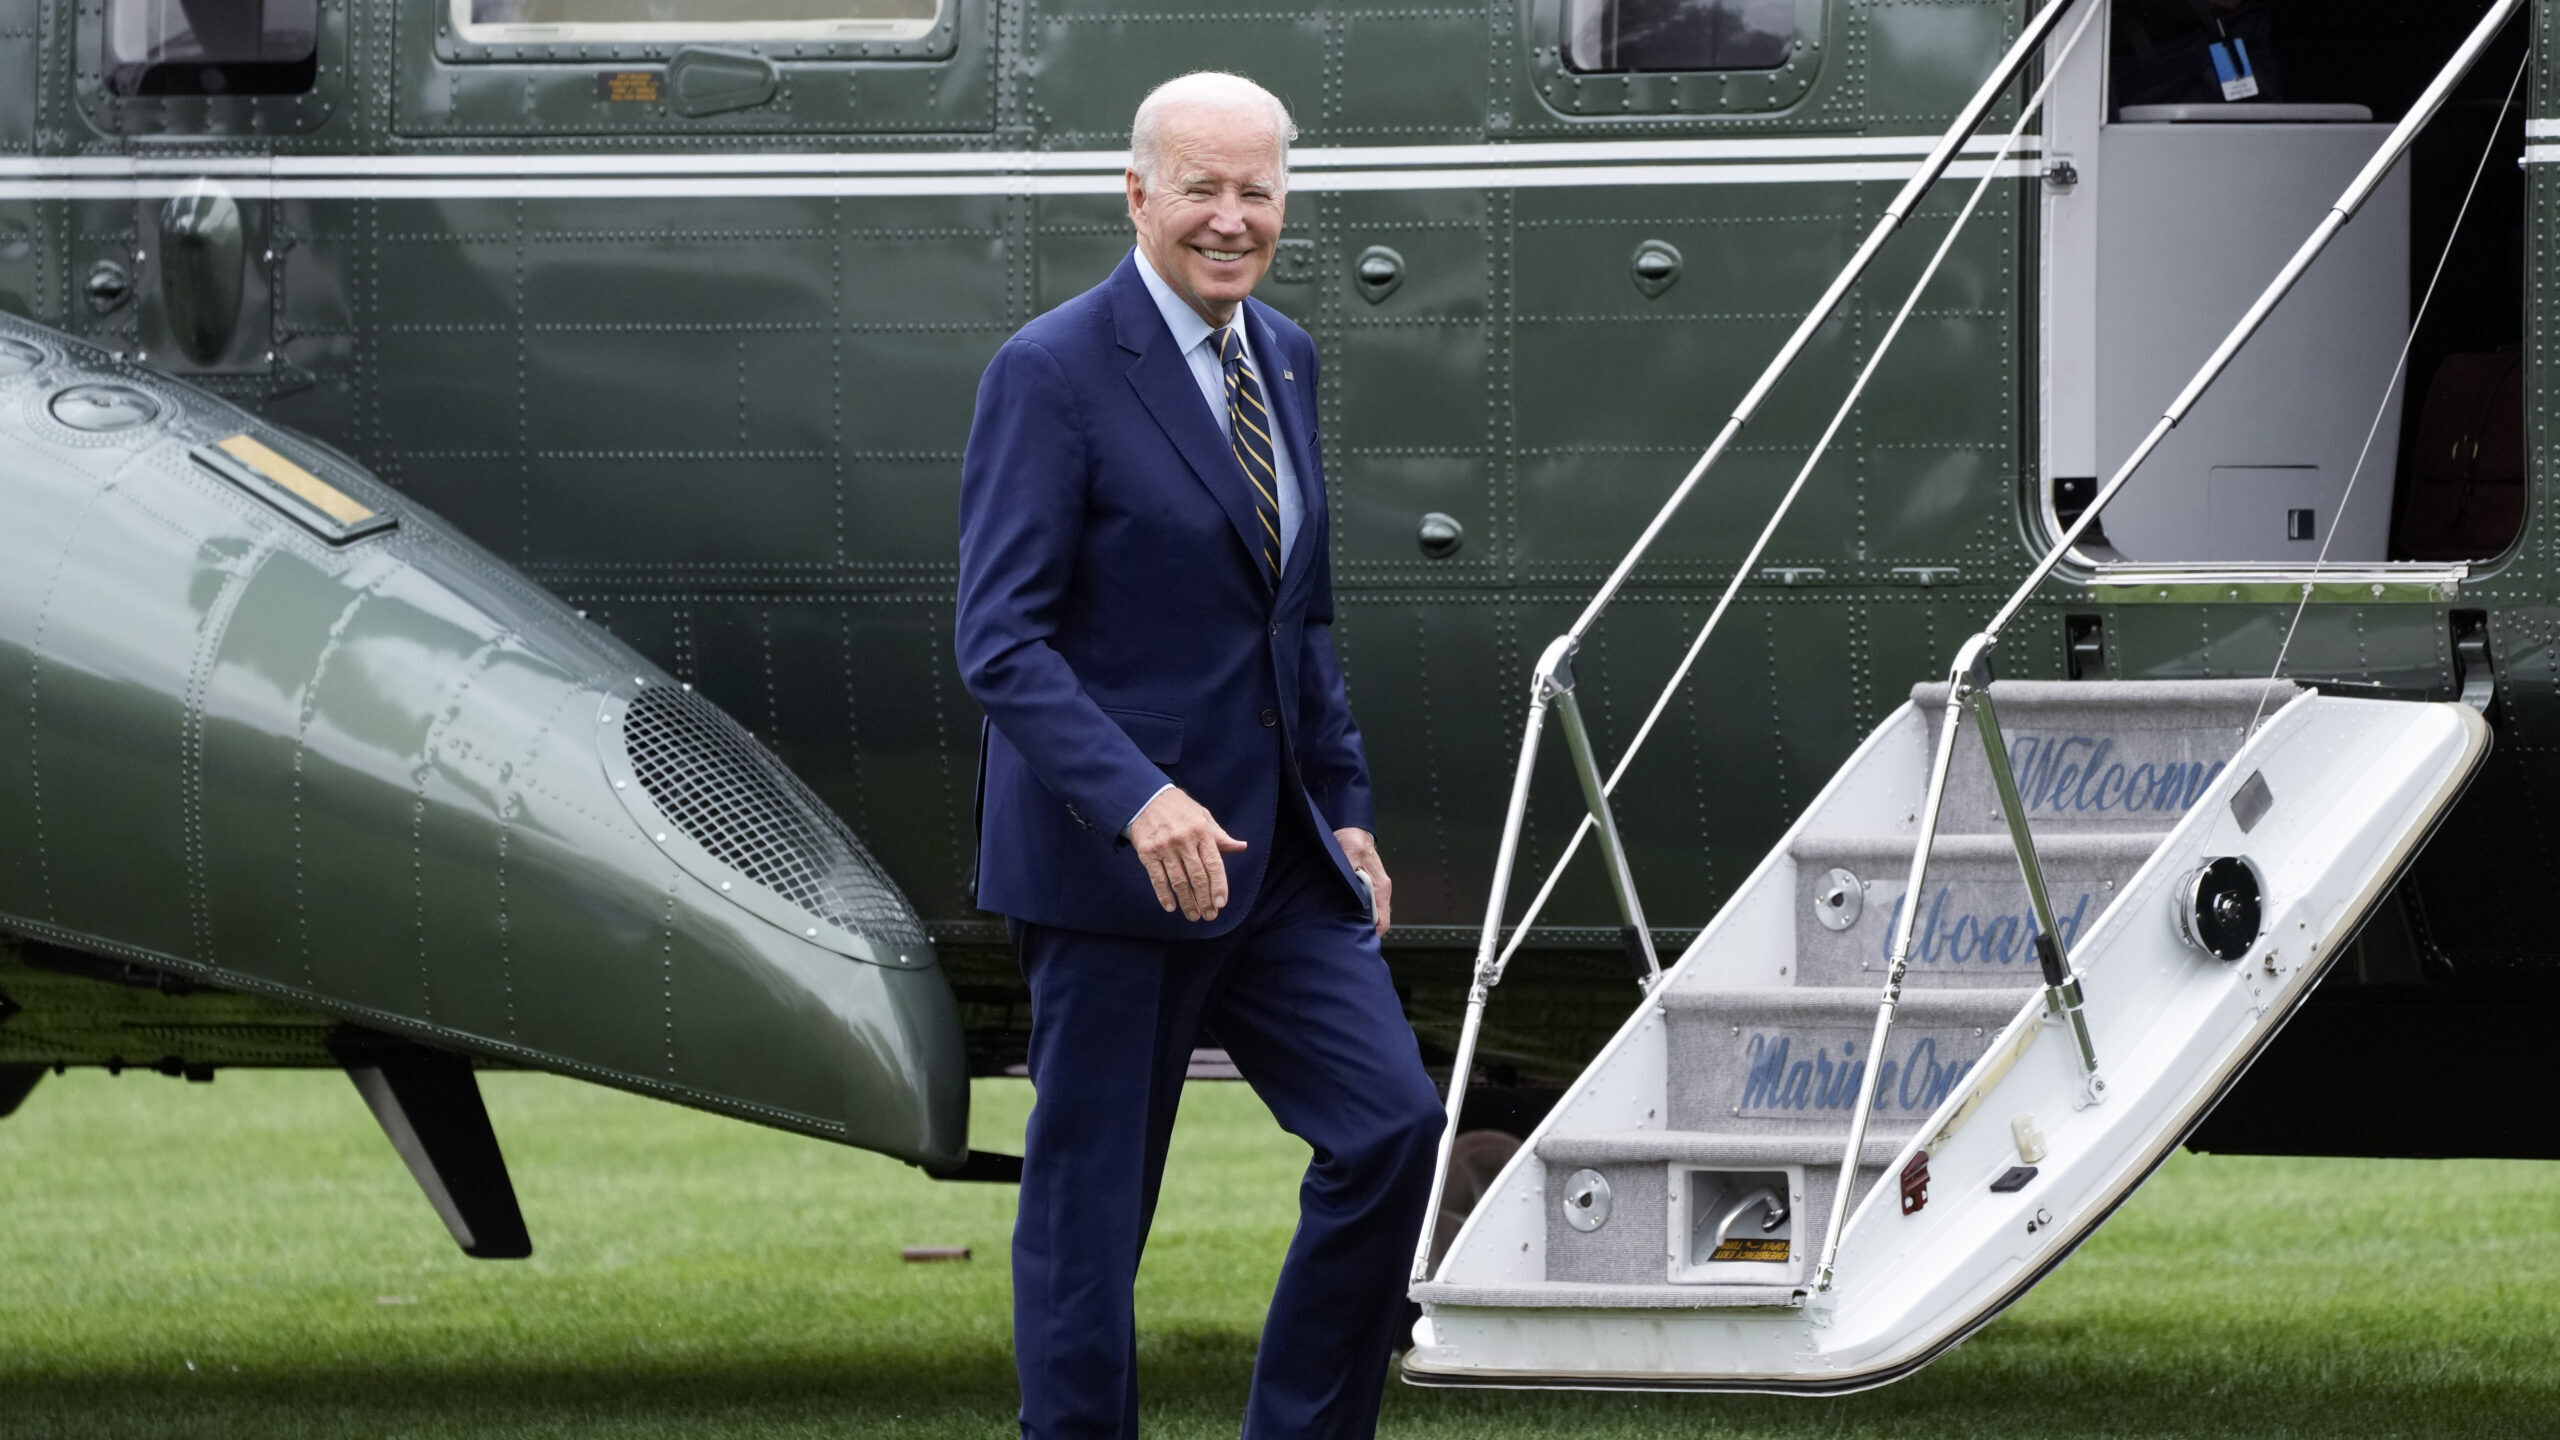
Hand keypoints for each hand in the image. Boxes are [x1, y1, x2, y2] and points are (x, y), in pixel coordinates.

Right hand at [1130, 788, 1248, 921]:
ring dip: (1187, 901)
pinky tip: (1171, 907)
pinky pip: (1157, 878)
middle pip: (1197, 876)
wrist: (1146, 797)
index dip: (1219, 885)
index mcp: (1201, 831)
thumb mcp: (1203, 817)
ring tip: (1194, 916)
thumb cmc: (1179, 809)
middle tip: (1209, 916)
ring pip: (1178, 881)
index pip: (1214, 864)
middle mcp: (1184, 840)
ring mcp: (1164, 847)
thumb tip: (1241, 847)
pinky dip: (1164, 895)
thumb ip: (1220, 836)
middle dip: (1204, 899)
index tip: (1221, 903)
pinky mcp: (1147, 852)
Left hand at [1334, 827, 1391, 936]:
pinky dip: (1357, 913)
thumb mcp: (1348, 853)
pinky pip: (1367, 906)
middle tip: (1346, 938)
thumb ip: (1349, 872)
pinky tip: (1343, 915)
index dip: (1373, 934)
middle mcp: (1381, 891)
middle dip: (1365, 931)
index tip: (1360, 941)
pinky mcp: (1368, 887)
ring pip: (1372, 914)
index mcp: (1381, 887)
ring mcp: (1375, 890)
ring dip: (1360, 922)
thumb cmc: (1352, 840)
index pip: (1383, 920)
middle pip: (1378, 921)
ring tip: (1343, 929)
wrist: (1353, 831)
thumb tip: (1350, 888)